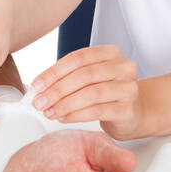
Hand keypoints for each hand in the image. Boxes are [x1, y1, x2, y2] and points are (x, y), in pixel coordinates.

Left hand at [30, 44, 144, 139]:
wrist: (133, 112)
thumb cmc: (107, 93)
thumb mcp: (90, 77)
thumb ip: (69, 76)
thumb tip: (39, 87)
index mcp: (110, 53)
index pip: (78, 58)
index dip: (54, 71)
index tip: (36, 85)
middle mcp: (123, 67)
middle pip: (83, 75)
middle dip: (56, 90)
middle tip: (39, 102)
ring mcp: (128, 88)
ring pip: (91, 94)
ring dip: (65, 104)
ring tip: (49, 112)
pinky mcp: (128, 109)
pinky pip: (98, 111)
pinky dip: (77, 115)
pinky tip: (63, 118)